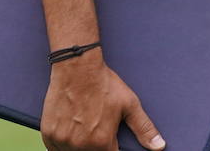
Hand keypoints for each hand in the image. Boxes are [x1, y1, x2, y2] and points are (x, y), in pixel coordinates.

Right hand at [40, 53, 163, 150]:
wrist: (78, 67)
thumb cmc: (105, 84)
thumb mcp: (129, 104)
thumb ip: (144, 128)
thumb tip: (159, 147)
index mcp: (102, 142)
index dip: (110, 147)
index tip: (107, 139)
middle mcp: (81, 145)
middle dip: (94, 146)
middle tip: (93, 126)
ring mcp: (63, 140)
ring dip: (78, 146)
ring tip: (82, 125)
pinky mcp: (49, 133)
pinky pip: (55, 149)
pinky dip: (61, 144)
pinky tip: (70, 128)